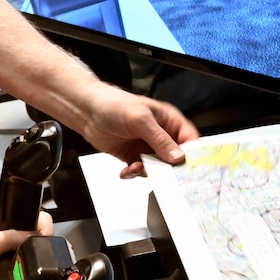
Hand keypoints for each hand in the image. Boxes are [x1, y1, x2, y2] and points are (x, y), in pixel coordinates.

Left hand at [0, 215, 50, 279]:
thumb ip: (5, 239)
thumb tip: (32, 235)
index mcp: (0, 228)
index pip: (28, 217)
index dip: (40, 224)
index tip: (44, 236)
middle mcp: (7, 243)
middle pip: (36, 238)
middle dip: (42, 244)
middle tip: (40, 255)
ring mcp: (12, 263)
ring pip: (36, 258)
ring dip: (38, 263)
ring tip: (31, 269)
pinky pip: (31, 277)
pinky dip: (33, 279)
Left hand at [77, 86, 199, 175]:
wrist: (87, 111)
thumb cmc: (113, 104)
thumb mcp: (141, 120)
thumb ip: (160, 139)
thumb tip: (178, 157)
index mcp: (169, 120)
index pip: (190, 139)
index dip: (192, 154)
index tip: (189, 168)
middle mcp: (161, 135)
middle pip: (176, 158)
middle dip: (168, 168)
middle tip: (162, 174)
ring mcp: (147, 146)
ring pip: (159, 167)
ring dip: (149, 171)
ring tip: (136, 166)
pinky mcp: (134, 156)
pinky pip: (141, 171)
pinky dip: (135, 173)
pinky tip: (126, 170)